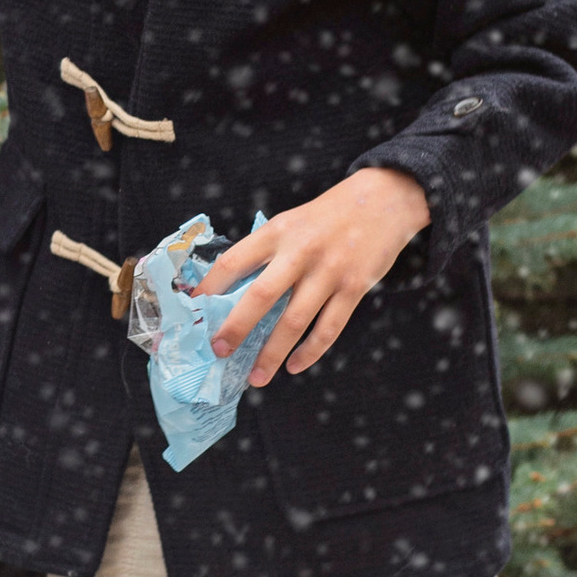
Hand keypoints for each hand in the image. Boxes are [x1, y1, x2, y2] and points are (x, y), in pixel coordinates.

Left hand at [200, 166, 431, 385]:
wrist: (383, 198)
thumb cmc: (328, 215)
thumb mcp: (291, 222)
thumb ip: (266, 252)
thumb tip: (232, 292)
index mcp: (277, 232)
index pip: (233, 261)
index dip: (209, 288)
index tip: (193, 310)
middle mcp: (300, 252)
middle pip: (260, 296)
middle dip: (235, 328)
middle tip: (218, 352)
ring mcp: (329, 272)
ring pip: (294, 321)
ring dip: (272, 354)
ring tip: (255, 377)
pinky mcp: (354, 288)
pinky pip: (328, 328)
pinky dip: (310, 352)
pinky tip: (294, 365)